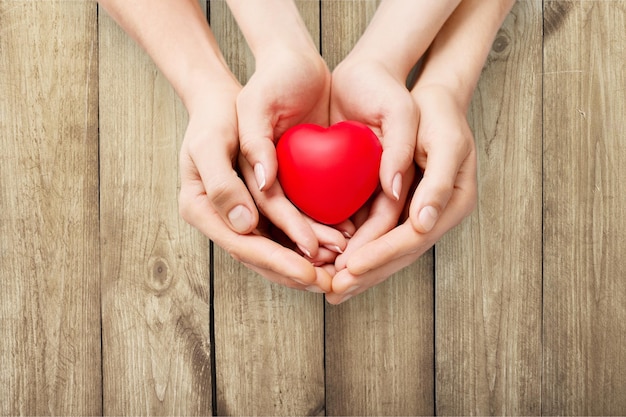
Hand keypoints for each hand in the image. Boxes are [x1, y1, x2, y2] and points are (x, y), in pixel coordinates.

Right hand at [177, 79, 332, 292]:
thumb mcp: (210, 143)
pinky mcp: (260, 206)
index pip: (243, 245)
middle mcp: (222, 219)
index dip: (277, 262)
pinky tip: (335, 245)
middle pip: (261, 256)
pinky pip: (285, 230)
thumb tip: (245, 225)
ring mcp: (241, 215)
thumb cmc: (215, 116)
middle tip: (331, 285)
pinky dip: (309, 240)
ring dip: (308, 262)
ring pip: (277, 248)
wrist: (224, 100)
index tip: (309, 273)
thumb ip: (222, 184)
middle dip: (297, 272)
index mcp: (201, 209)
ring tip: (339, 269)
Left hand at [326, 84, 476, 303]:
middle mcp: (434, 215)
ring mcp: (416, 213)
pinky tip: (334, 262)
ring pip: (386, 250)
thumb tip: (423, 223)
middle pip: (399, 254)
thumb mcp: (445, 141)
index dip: (382, 255)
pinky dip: (357, 250)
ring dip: (360, 272)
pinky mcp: (398, 206)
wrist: (430, 98)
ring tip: (331, 289)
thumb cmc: (439, 114)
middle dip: (367, 274)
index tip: (351, 268)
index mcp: (451, 204)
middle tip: (334, 292)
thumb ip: (437, 182)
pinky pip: (377, 234)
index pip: (413, 239)